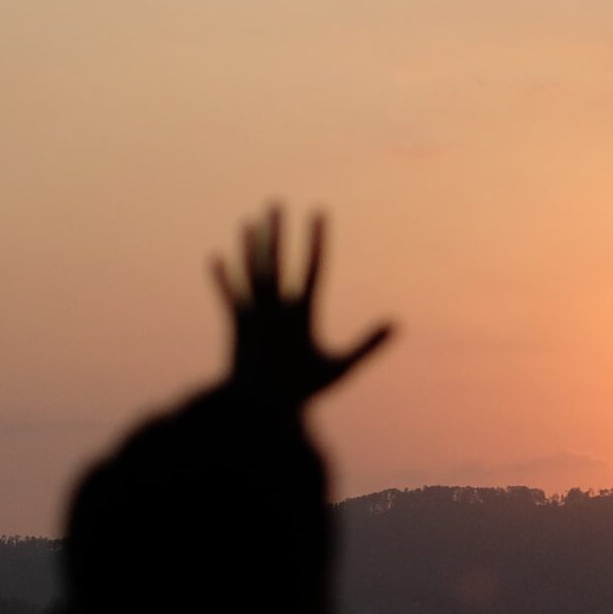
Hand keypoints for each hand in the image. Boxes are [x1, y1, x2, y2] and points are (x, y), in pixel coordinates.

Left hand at [210, 207, 394, 402]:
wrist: (259, 409)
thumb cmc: (304, 390)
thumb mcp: (342, 368)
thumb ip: (368, 344)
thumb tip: (396, 324)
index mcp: (301, 313)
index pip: (313, 266)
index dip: (317, 238)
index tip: (319, 212)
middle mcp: (274, 308)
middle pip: (275, 260)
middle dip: (276, 230)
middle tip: (275, 204)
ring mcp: (252, 314)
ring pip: (250, 272)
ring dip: (249, 245)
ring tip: (249, 221)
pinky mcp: (236, 325)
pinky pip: (228, 295)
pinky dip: (222, 277)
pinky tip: (216, 257)